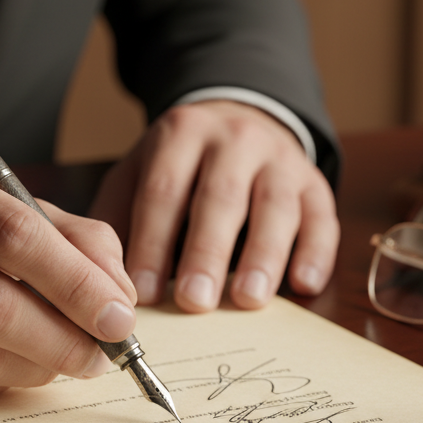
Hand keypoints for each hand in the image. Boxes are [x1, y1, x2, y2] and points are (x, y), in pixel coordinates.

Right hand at [0, 148, 137, 402]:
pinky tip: (16, 366)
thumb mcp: (2, 203)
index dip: (78, 285)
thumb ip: (73, 238)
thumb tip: (120, 297)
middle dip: (65, 339)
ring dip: (37, 368)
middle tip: (104, 355)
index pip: (16, 235)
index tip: (120, 318)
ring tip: (68, 361)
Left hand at [90, 101, 338, 311]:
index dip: (153, 242)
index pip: (164, 191)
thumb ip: (119, 217)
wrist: (240, 120)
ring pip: (276, 206)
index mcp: (182, 134)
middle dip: (206, 252)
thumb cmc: (181, 165)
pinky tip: (304, 285)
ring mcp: (281, 159)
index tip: (143, 293)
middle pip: (221, 198)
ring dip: (264, 255)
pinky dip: (316, 252)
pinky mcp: (315, 183)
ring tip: (248, 300)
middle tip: (194, 302)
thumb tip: (101, 279)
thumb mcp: (140, 172)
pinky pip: (322, 217)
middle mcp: (235, 140)